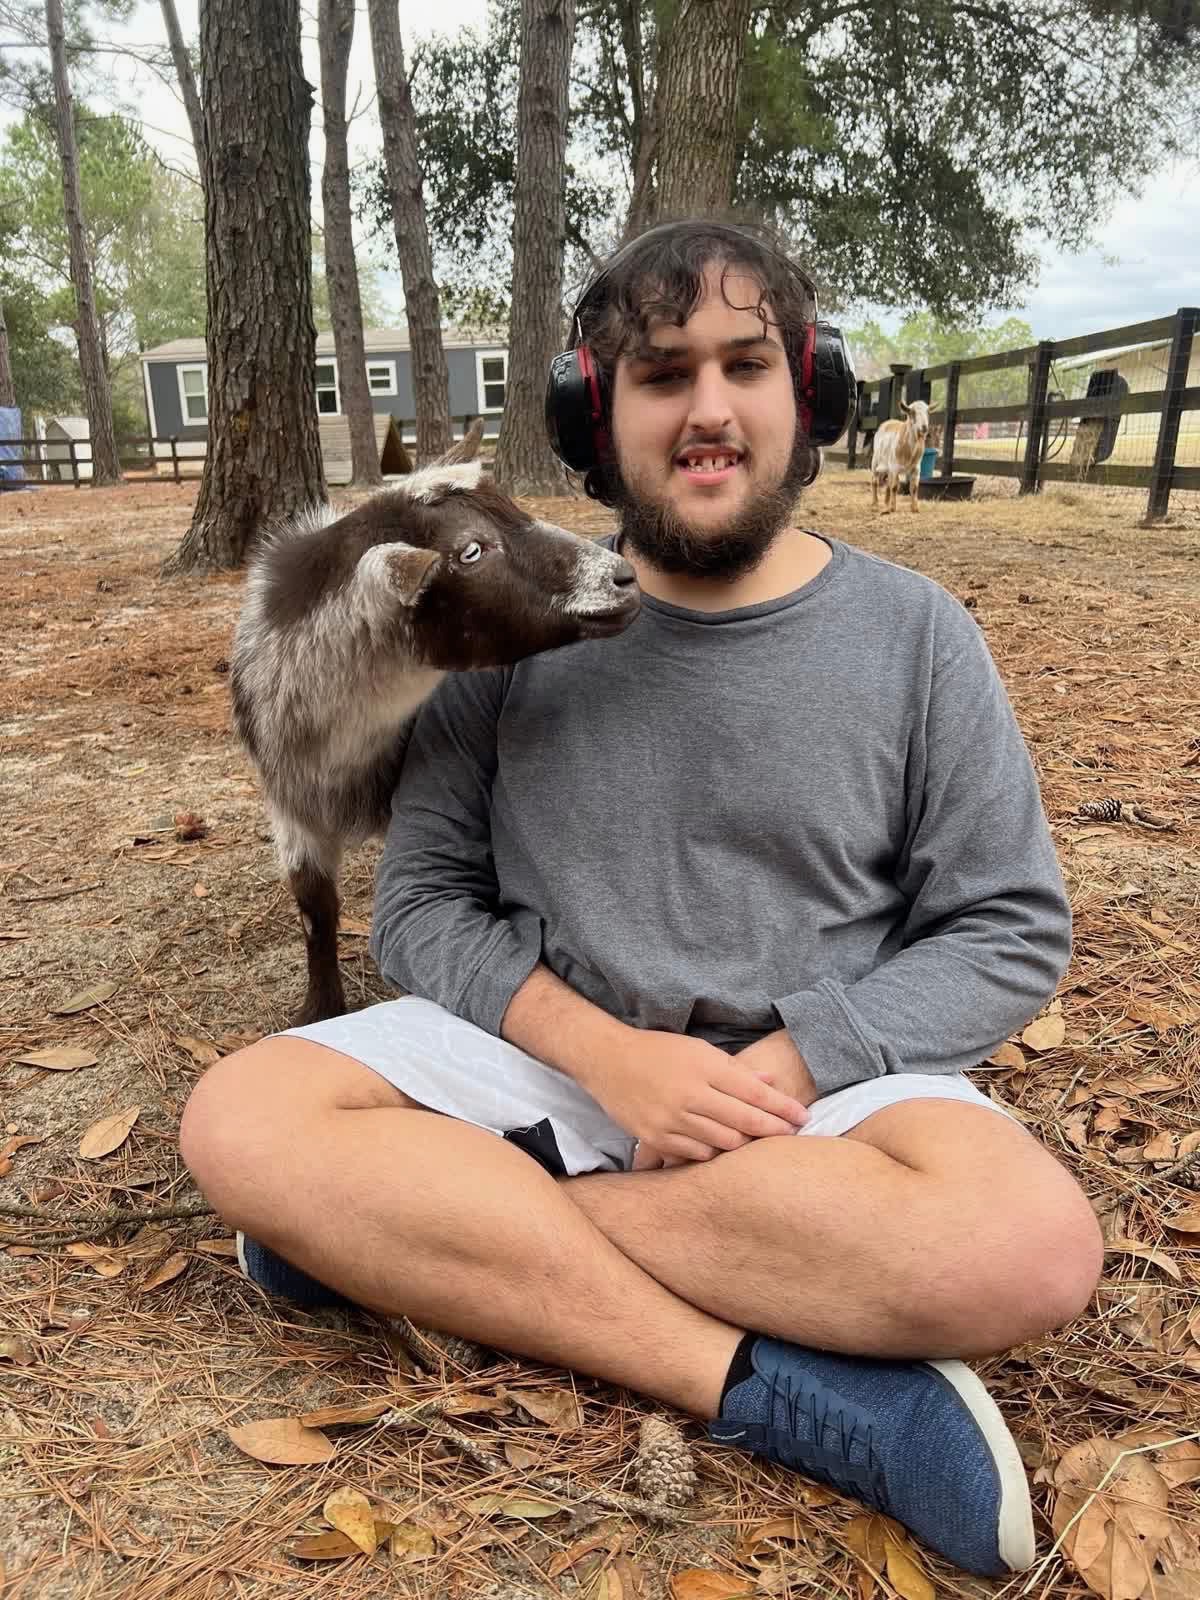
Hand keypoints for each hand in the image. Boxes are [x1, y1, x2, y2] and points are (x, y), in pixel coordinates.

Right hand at [582, 1028, 809, 1165]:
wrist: (606, 1059)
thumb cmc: (657, 1050)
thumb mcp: (698, 1049)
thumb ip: (735, 1069)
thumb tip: (770, 1082)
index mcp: (703, 1067)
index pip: (754, 1093)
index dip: (782, 1108)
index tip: (802, 1117)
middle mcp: (689, 1094)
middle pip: (744, 1122)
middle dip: (773, 1130)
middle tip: (790, 1133)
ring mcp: (671, 1119)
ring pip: (724, 1142)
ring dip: (745, 1142)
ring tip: (757, 1139)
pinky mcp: (656, 1137)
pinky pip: (697, 1153)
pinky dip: (714, 1150)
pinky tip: (722, 1144)